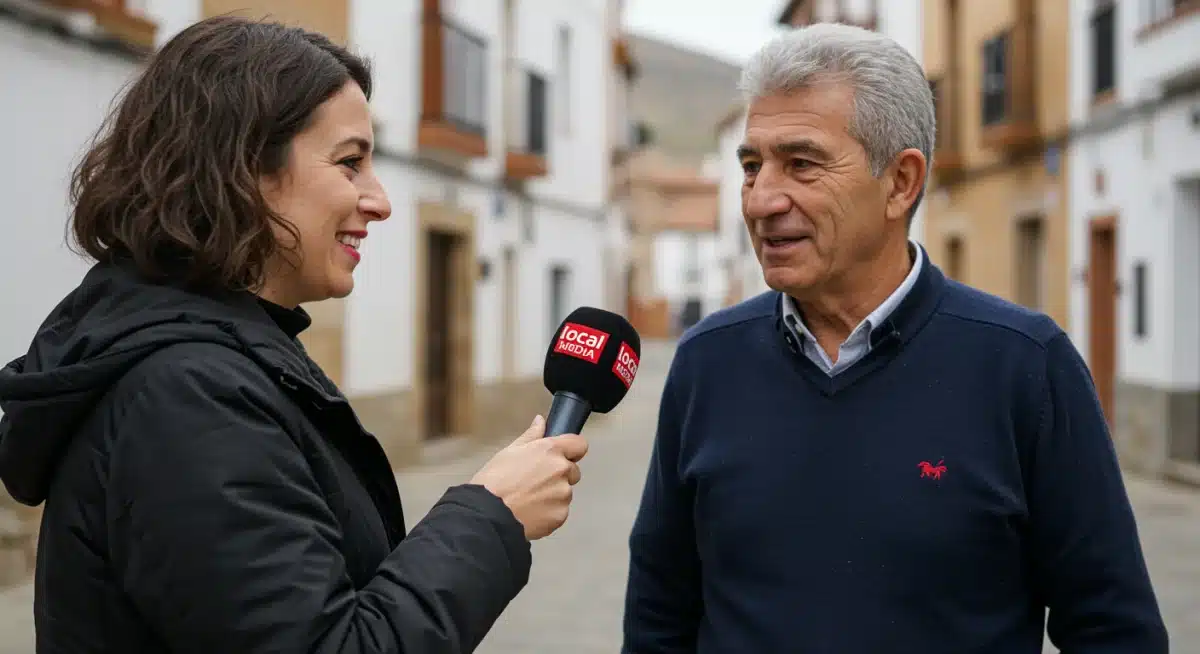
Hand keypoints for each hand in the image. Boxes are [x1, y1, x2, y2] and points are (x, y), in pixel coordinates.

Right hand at [469, 415, 588, 539]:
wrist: (488, 514)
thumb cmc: (494, 482)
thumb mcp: (509, 451)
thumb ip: (531, 435)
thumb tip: (540, 421)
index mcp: (550, 450)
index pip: (579, 444)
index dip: (572, 450)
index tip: (563, 455)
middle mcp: (561, 470)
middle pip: (573, 471)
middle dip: (560, 475)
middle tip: (536, 482)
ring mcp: (563, 494)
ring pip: (566, 492)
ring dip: (554, 495)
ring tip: (530, 499)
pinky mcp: (561, 515)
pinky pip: (560, 511)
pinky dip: (550, 512)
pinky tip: (532, 512)